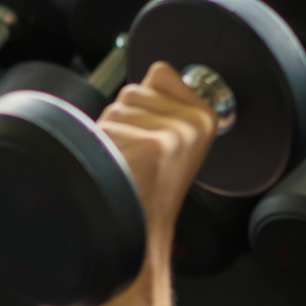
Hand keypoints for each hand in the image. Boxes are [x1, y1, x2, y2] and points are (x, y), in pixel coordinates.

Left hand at [96, 62, 217, 250]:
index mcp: (205, 118)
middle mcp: (194, 124)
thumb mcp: (175, 139)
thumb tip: (154, 75)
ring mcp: (174, 135)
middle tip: (136, 156)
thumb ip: (167, 104)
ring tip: (128, 165)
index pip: (160, 73)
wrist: (144, 232)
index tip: (152, 137)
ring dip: (111, 136)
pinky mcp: (152, 148)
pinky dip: (100, 149)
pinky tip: (120, 172)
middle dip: (124, 121)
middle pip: (132, 92)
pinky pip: (104, 129)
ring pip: (115, 110)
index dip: (143, 104)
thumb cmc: (150, 187)